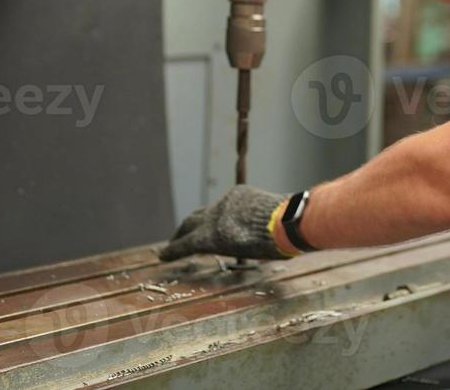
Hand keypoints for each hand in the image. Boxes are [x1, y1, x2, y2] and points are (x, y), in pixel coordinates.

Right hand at [160, 185, 290, 260]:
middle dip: (180, 234)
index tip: (162, 256)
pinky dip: (223, 212)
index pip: (186, 245)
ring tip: (198, 229)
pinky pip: (226, 203)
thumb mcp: (242, 254)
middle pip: (190, 223)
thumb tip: (216, 242)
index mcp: (212, 236)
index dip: (172, 251)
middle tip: (174, 242)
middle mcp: (214, 217)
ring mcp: (226, 202)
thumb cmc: (268, 246)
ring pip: (207, 211)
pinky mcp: (238, 192)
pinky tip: (228, 217)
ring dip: (201, 221)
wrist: (287, 221)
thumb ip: (223, 246)